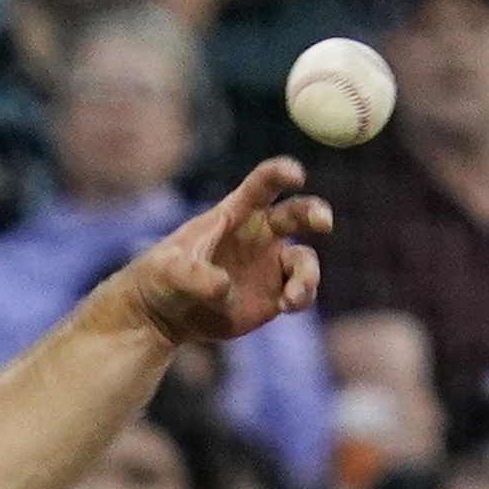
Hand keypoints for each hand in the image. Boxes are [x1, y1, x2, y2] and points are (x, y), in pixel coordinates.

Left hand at [124, 158, 328, 348]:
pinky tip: (287, 305)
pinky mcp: (273, 296)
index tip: (297, 175)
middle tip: (324, 222)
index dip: (281, 173)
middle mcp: (261, 234)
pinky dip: (300, 298)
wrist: (165, 314)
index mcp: (238, 212)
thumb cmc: (163, 278)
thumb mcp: (170, 271)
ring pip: (304, 261)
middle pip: (297, 214)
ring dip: (307, 275)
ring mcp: (270, 265)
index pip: (264, 184)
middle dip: (314, 212)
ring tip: (292, 297)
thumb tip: (223, 286)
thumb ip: (196, 276)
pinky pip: (299, 294)